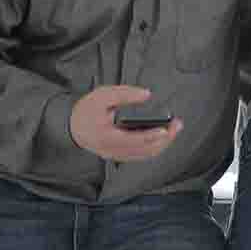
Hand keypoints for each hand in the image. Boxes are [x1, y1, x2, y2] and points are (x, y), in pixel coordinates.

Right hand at [68, 86, 182, 161]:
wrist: (72, 126)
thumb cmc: (87, 110)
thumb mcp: (102, 95)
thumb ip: (124, 94)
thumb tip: (147, 95)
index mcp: (106, 137)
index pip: (132, 140)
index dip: (151, 135)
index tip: (166, 128)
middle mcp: (111, 150)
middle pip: (143, 150)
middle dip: (164, 139)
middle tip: (178, 125)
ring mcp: (115, 155)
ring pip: (144, 155)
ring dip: (162, 144)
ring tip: (175, 129)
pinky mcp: (119, 155)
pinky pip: (140, 155)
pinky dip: (154, 147)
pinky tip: (163, 136)